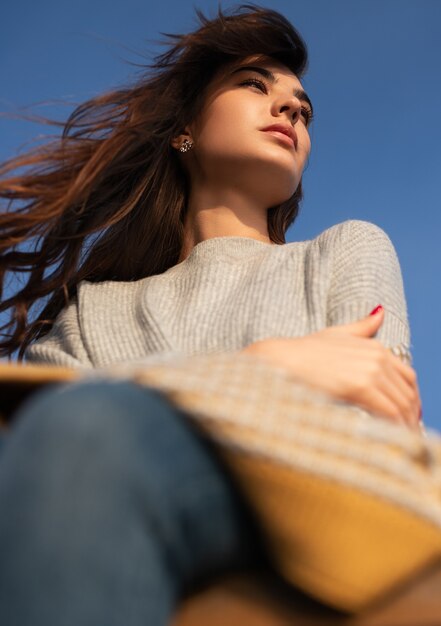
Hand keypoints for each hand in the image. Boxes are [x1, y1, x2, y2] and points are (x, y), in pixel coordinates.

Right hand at [242, 307, 421, 430]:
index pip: (408, 377)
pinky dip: (395, 427)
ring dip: (406, 425)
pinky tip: (390, 437)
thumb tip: (380, 312)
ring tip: (400, 441)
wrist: (282, 360)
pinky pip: (389, 411)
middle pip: (408, 392)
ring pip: (402, 404)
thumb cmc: (303, 351)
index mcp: (375, 346)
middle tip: (406, 433)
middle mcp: (377, 356)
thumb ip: (362, 327)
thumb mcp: (336, 334)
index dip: (411, 398)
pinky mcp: (360, 386)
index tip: (408, 416)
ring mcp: (370, 370)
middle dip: (411, 415)